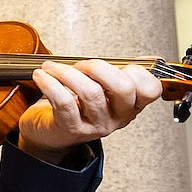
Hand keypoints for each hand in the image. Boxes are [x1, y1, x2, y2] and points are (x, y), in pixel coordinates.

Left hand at [17, 59, 162, 164]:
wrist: (47, 131)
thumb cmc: (74, 104)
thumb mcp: (103, 88)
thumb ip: (121, 73)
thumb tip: (150, 59)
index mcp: (130, 106)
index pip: (150, 89)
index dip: (136, 71)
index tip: (115, 63)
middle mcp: (117, 118)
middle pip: (122, 88)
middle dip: (98, 67)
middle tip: (79, 65)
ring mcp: (95, 126)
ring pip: (90, 93)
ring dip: (67, 73)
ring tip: (51, 68)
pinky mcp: (71, 129)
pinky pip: (64, 102)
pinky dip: (50, 83)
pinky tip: (42, 76)